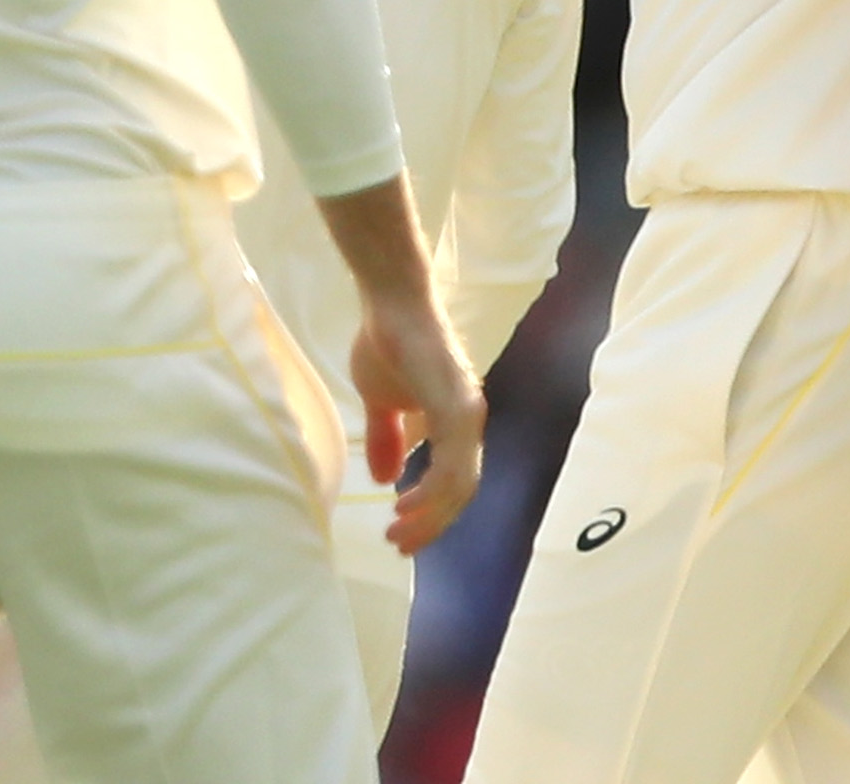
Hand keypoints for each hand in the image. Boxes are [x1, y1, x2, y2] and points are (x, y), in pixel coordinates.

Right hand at [349, 290, 485, 555]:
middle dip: (431, 524)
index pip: (453, 483)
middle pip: (461, 492)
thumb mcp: (380, 402)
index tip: (401, 534)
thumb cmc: (386, 343)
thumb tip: (386, 480)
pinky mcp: (456, 406)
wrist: (390, 302)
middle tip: (400, 546)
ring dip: (430, 514)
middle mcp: (468, 422)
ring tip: (397, 530)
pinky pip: (452, 462)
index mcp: (455, 424)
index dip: (431, 513)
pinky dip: (432, 490)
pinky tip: (405, 500)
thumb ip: (386, 439)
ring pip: (460, 485)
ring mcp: (466, 414)